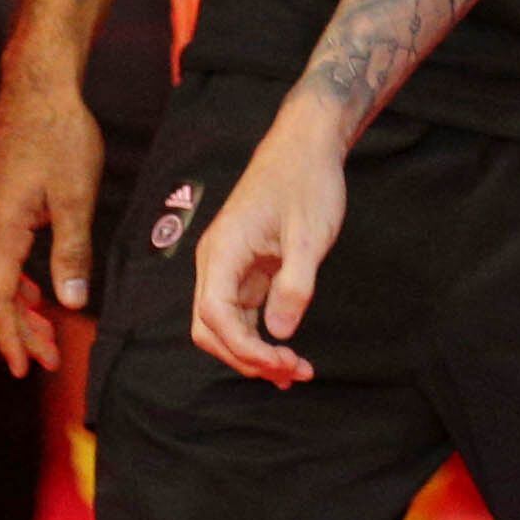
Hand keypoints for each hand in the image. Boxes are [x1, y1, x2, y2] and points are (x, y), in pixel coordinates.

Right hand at [0, 49, 103, 375]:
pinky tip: (34, 286)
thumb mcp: (75, 197)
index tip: (24, 368)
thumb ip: (71, 254)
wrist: (38, 82)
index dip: (10, 338)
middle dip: (17, 329)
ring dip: (15, 304)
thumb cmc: (60, 134)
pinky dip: (11, 277)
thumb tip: (70, 304)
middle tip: (47, 357)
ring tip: (46, 329)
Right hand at [188, 102, 352, 387]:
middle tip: (293, 373)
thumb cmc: (306, 182)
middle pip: (210, 329)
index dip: (245, 349)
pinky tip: (286, 353)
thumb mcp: (309, 236)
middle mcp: (217, 262)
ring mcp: (230, 267)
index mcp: (224, 250)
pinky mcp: (246, 269)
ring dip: (254, 354)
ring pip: (226, 326)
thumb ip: (294, 285)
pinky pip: (243, 314)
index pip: (215, 316)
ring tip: (296, 371)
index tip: (284, 362)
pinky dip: (261, 338)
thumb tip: (278, 331)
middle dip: (246, 359)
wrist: (305, 146)